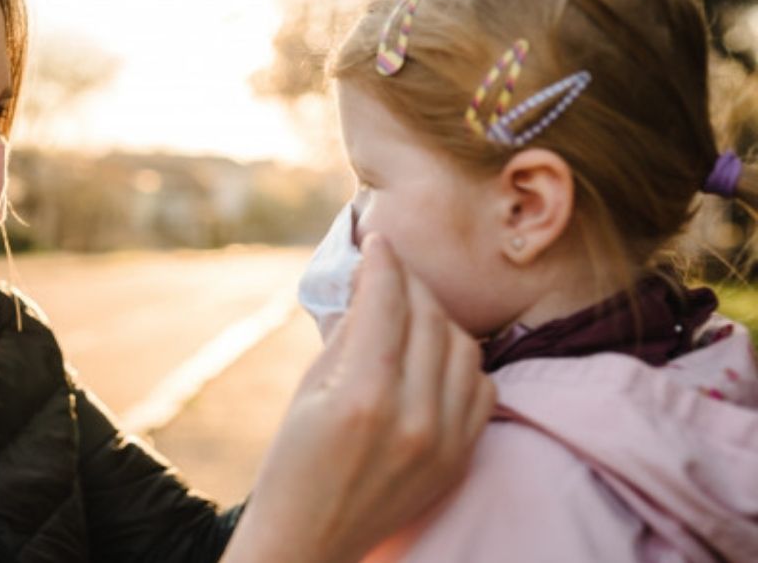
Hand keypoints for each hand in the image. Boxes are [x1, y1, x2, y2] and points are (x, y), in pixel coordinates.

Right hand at [222, 233, 494, 562]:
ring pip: (464, 346)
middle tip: (391, 271)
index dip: (382, 263)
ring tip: (411, 313)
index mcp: (361, 396)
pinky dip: (461, 362)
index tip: (378, 242)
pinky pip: (482, 386)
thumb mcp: (308, 389)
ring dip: (438, 318)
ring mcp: (444, 441)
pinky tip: (434, 357)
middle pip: (429, 317)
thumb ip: (347, 333)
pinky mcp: (461, 457)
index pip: (386, 303)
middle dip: (409, 283)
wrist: (311, 538)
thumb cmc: (294, 460)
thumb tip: (371, 281)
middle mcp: (412, 417)